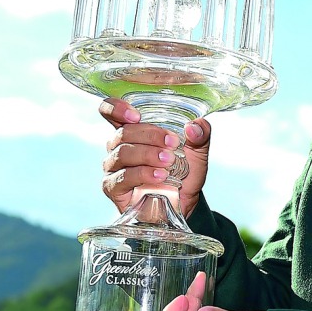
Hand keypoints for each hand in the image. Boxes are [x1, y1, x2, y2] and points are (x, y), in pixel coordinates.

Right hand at [99, 99, 211, 216]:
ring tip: (169, 161)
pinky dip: (143, 174)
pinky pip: (122, 177)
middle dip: (150, 135)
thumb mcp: (197, 150)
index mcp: (133, 130)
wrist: (184, 202)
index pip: (110, 111)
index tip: (136, 115)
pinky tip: (160, 176)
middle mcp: (119, 146)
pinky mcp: (113, 188)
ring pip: (123, 153)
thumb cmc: (184, 172)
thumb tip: (193, 126)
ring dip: (148, 154)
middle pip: (123, 132)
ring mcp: (114, 167)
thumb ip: (200, 133)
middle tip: (172, 143)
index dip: (116, 108)